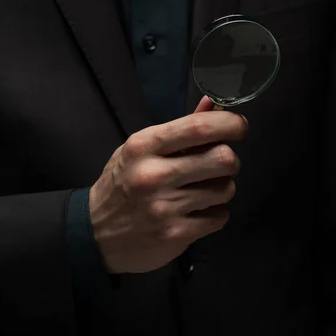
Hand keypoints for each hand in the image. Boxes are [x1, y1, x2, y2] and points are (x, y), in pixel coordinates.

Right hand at [89, 97, 248, 273]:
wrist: (95, 233)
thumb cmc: (124, 182)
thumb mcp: (143, 149)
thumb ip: (181, 128)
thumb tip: (214, 102)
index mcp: (145, 146)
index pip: (198, 127)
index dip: (230, 123)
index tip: (239, 126)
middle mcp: (153, 174)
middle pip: (222, 158)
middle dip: (229, 160)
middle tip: (219, 165)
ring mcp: (164, 207)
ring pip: (225, 189)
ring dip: (222, 188)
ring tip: (204, 190)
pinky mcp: (174, 234)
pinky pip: (219, 217)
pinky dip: (216, 214)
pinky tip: (199, 211)